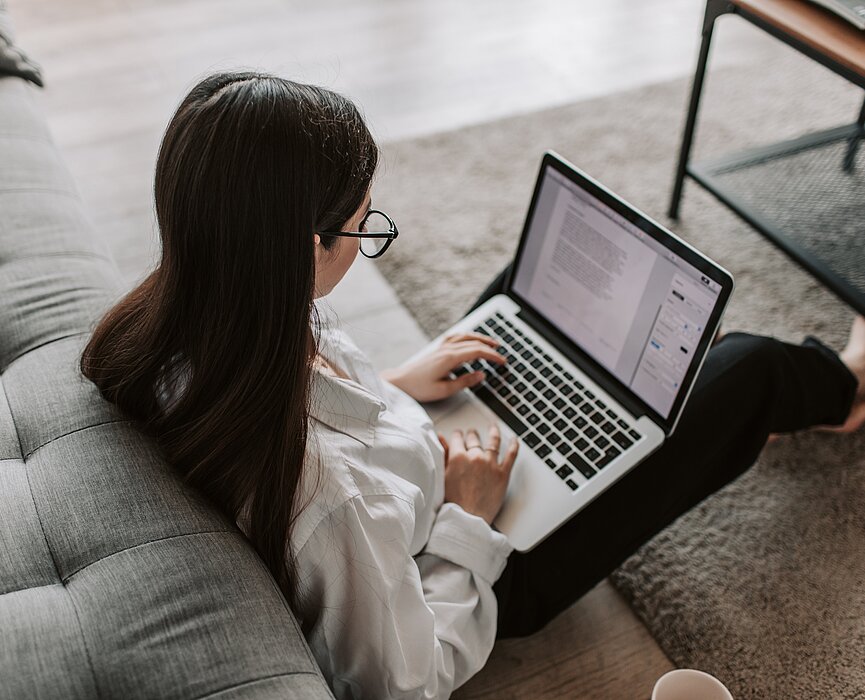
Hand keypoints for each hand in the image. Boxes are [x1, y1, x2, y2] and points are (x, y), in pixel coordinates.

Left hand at [381, 332, 504, 402]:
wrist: (400, 382)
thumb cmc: (419, 387)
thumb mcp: (444, 390)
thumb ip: (465, 382)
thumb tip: (481, 375)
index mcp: (450, 358)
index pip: (477, 352)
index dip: (492, 356)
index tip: (503, 361)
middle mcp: (446, 349)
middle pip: (474, 342)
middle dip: (490, 347)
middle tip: (502, 354)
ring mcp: (441, 347)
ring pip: (465, 336)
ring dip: (480, 338)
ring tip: (492, 343)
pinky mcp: (437, 349)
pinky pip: (456, 337)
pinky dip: (467, 336)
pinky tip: (470, 339)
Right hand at [438, 424, 518, 524]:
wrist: (467, 519)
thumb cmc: (453, 503)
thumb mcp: (442, 476)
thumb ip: (443, 455)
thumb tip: (441, 439)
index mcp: (458, 457)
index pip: (457, 438)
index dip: (457, 435)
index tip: (458, 435)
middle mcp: (475, 457)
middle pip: (474, 439)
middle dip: (472, 435)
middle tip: (471, 434)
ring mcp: (490, 464)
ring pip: (493, 442)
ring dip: (493, 432)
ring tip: (493, 428)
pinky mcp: (503, 474)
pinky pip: (511, 455)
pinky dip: (514, 446)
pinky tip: (514, 440)